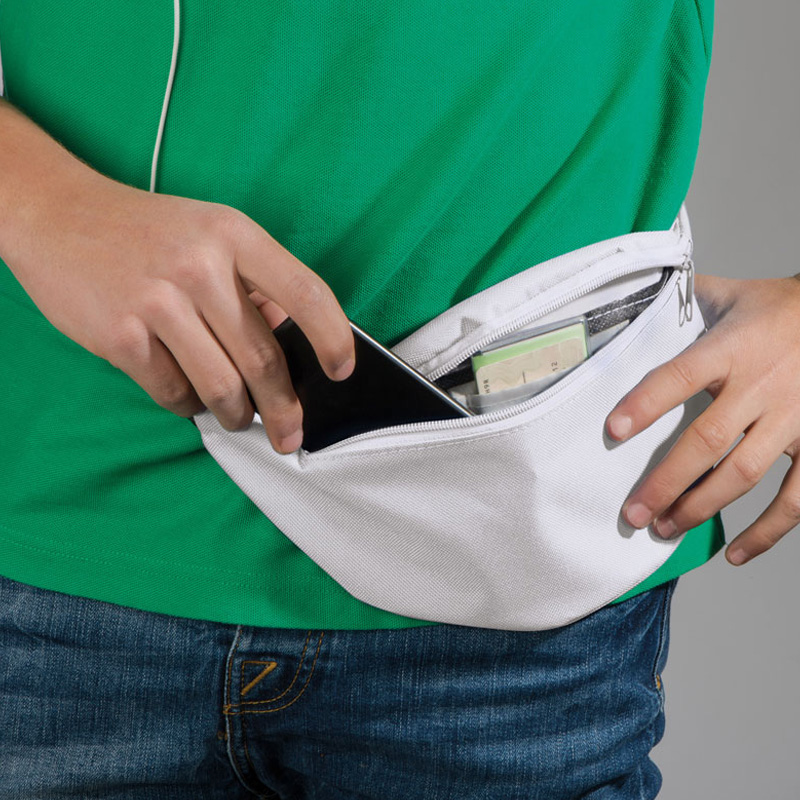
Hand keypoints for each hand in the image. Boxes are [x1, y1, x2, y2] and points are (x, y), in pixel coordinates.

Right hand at [5, 169, 355, 453]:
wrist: (58, 214)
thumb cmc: (147, 231)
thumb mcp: (210, 232)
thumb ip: (254, 282)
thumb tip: (290, 335)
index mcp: (234, 234)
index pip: (305, 294)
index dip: (332, 339)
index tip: (341, 371)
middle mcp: (199, 266)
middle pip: (264, 358)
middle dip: (284, 408)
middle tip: (290, 433)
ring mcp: (157, 301)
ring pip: (221, 386)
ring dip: (236, 414)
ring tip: (237, 418)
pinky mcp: (120, 335)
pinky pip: (173, 393)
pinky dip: (187, 404)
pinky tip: (188, 395)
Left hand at [604, 272, 799, 565]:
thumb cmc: (780, 308)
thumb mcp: (730, 294)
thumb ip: (683, 302)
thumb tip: (633, 301)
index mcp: (731, 348)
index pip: (679, 376)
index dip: (645, 404)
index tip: (613, 431)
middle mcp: (761, 385)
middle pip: (706, 440)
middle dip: (666, 482)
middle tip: (633, 513)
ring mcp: (793, 417)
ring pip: (743, 473)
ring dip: (701, 507)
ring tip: (664, 527)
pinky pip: (796, 497)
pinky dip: (767, 530)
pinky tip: (736, 552)